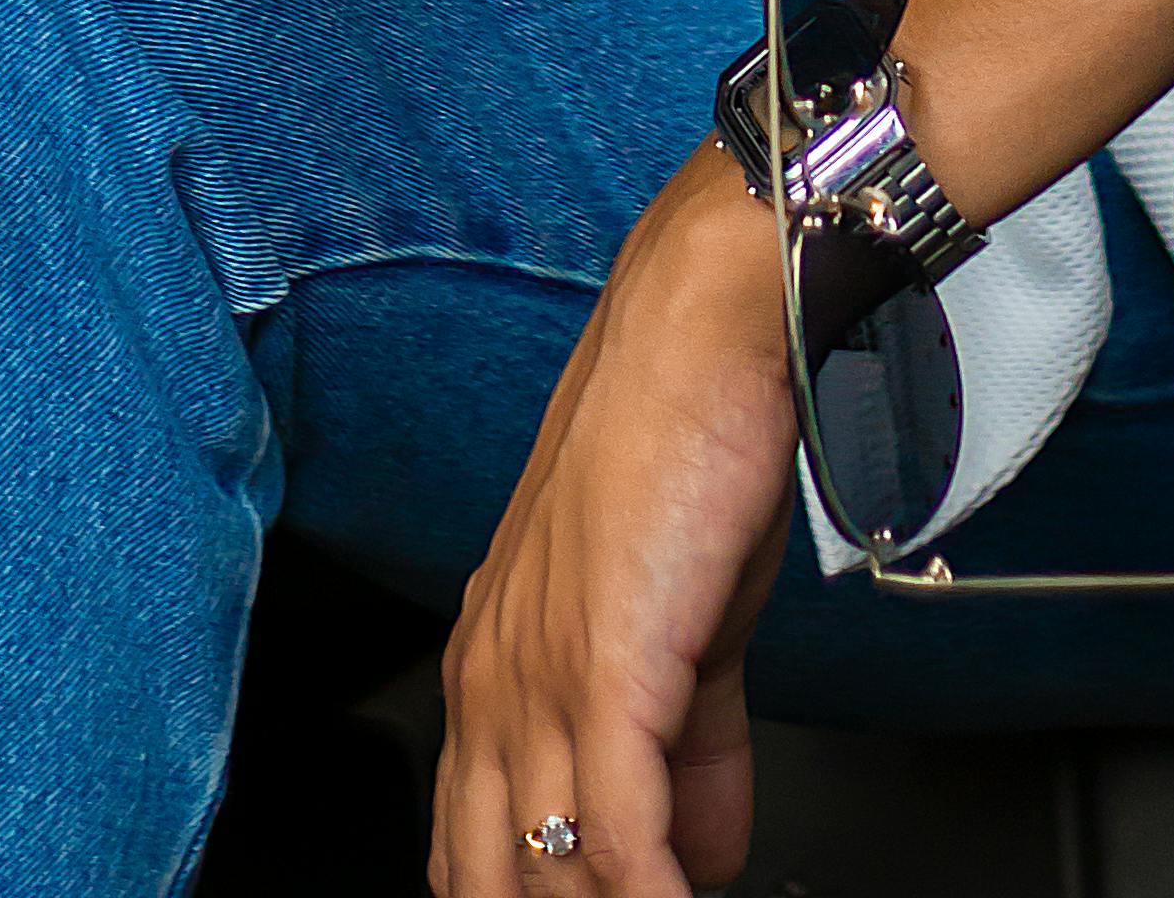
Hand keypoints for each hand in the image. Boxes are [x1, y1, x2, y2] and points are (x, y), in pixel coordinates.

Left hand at [434, 154, 795, 897]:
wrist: (702, 332)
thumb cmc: (686, 448)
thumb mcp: (680, 623)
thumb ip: (684, 745)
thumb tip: (696, 852)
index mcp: (494, 667)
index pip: (471, 848)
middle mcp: (495, 683)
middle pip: (492, 876)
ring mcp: (541, 682)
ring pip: (550, 872)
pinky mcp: (605, 672)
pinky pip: (618, 840)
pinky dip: (653, 897)